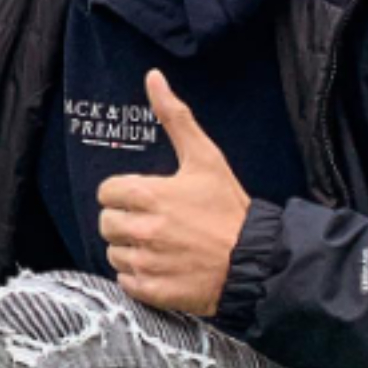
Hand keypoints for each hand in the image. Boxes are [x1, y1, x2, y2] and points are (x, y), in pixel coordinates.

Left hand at [97, 69, 251, 315]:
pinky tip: (164, 268)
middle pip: (107, 223)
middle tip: (155, 223)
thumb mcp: (205, 158)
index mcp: (149, 195)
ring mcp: (149, 262)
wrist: (260, 259)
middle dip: (126, 221)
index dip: (124, 195)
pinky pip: (125, 281)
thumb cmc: (230, 207)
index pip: (106, 193)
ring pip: (114, 252)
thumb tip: (153, 77)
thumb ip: (175, 118)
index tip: (146, 199)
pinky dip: (139, 277)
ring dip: (132, 250)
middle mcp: (144, 229)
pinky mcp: (155, 290)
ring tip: (163, 246)